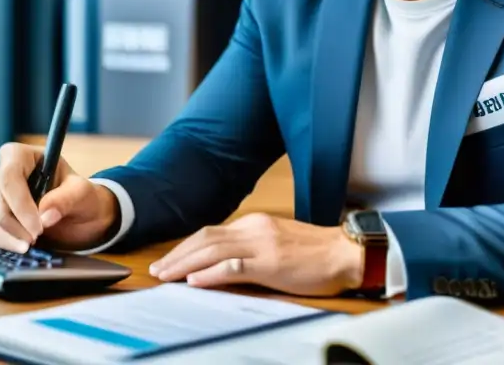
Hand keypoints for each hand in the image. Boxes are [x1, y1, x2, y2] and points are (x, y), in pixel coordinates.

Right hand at [0, 142, 119, 252]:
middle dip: (14, 226)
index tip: (38, 227)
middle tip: (36, 239)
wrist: (73, 216)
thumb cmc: (77, 197)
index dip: (20, 203)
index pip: (9, 175)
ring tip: (30, 246)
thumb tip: (45, 215)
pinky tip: (18, 246)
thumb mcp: (81, 193)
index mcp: (21, 155)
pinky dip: (0, 243)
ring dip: (7, 238)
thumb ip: (66, 199)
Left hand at [148, 213, 363, 296]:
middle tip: (157, 270)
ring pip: (213, 251)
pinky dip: (211, 274)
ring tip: (166, 276)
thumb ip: (252, 247)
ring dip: (185, 264)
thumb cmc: (316, 253)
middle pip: (205, 239)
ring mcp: (262, 246)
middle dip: (177, 255)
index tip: (169, 260)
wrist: (346, 253)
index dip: (186, 247)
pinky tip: (195, 281)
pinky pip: (234, 267)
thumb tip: (223, 262)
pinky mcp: (271, 264)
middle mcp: (254, 229)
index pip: (210, 232)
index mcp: (255, 223)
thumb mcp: (277, 243)